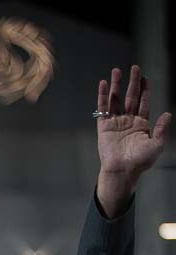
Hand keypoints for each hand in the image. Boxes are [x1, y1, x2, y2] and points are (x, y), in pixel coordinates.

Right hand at [94, 66, 169, 216]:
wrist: (123, 170)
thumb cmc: (141, 161)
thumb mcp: (157, 144)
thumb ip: (161, 128)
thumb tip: (167, 113)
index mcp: (142, 124)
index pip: (143, 102)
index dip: (144, 90)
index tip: (145, 77)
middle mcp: (128, 120)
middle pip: (131, 97)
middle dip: (132, 82)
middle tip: (134, 68)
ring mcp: (116, 122)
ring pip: (116, 99)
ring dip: (117, 85)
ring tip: (117, 71)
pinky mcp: (104, 126)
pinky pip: (103, 108)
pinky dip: (103, 96)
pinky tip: (103, 85)